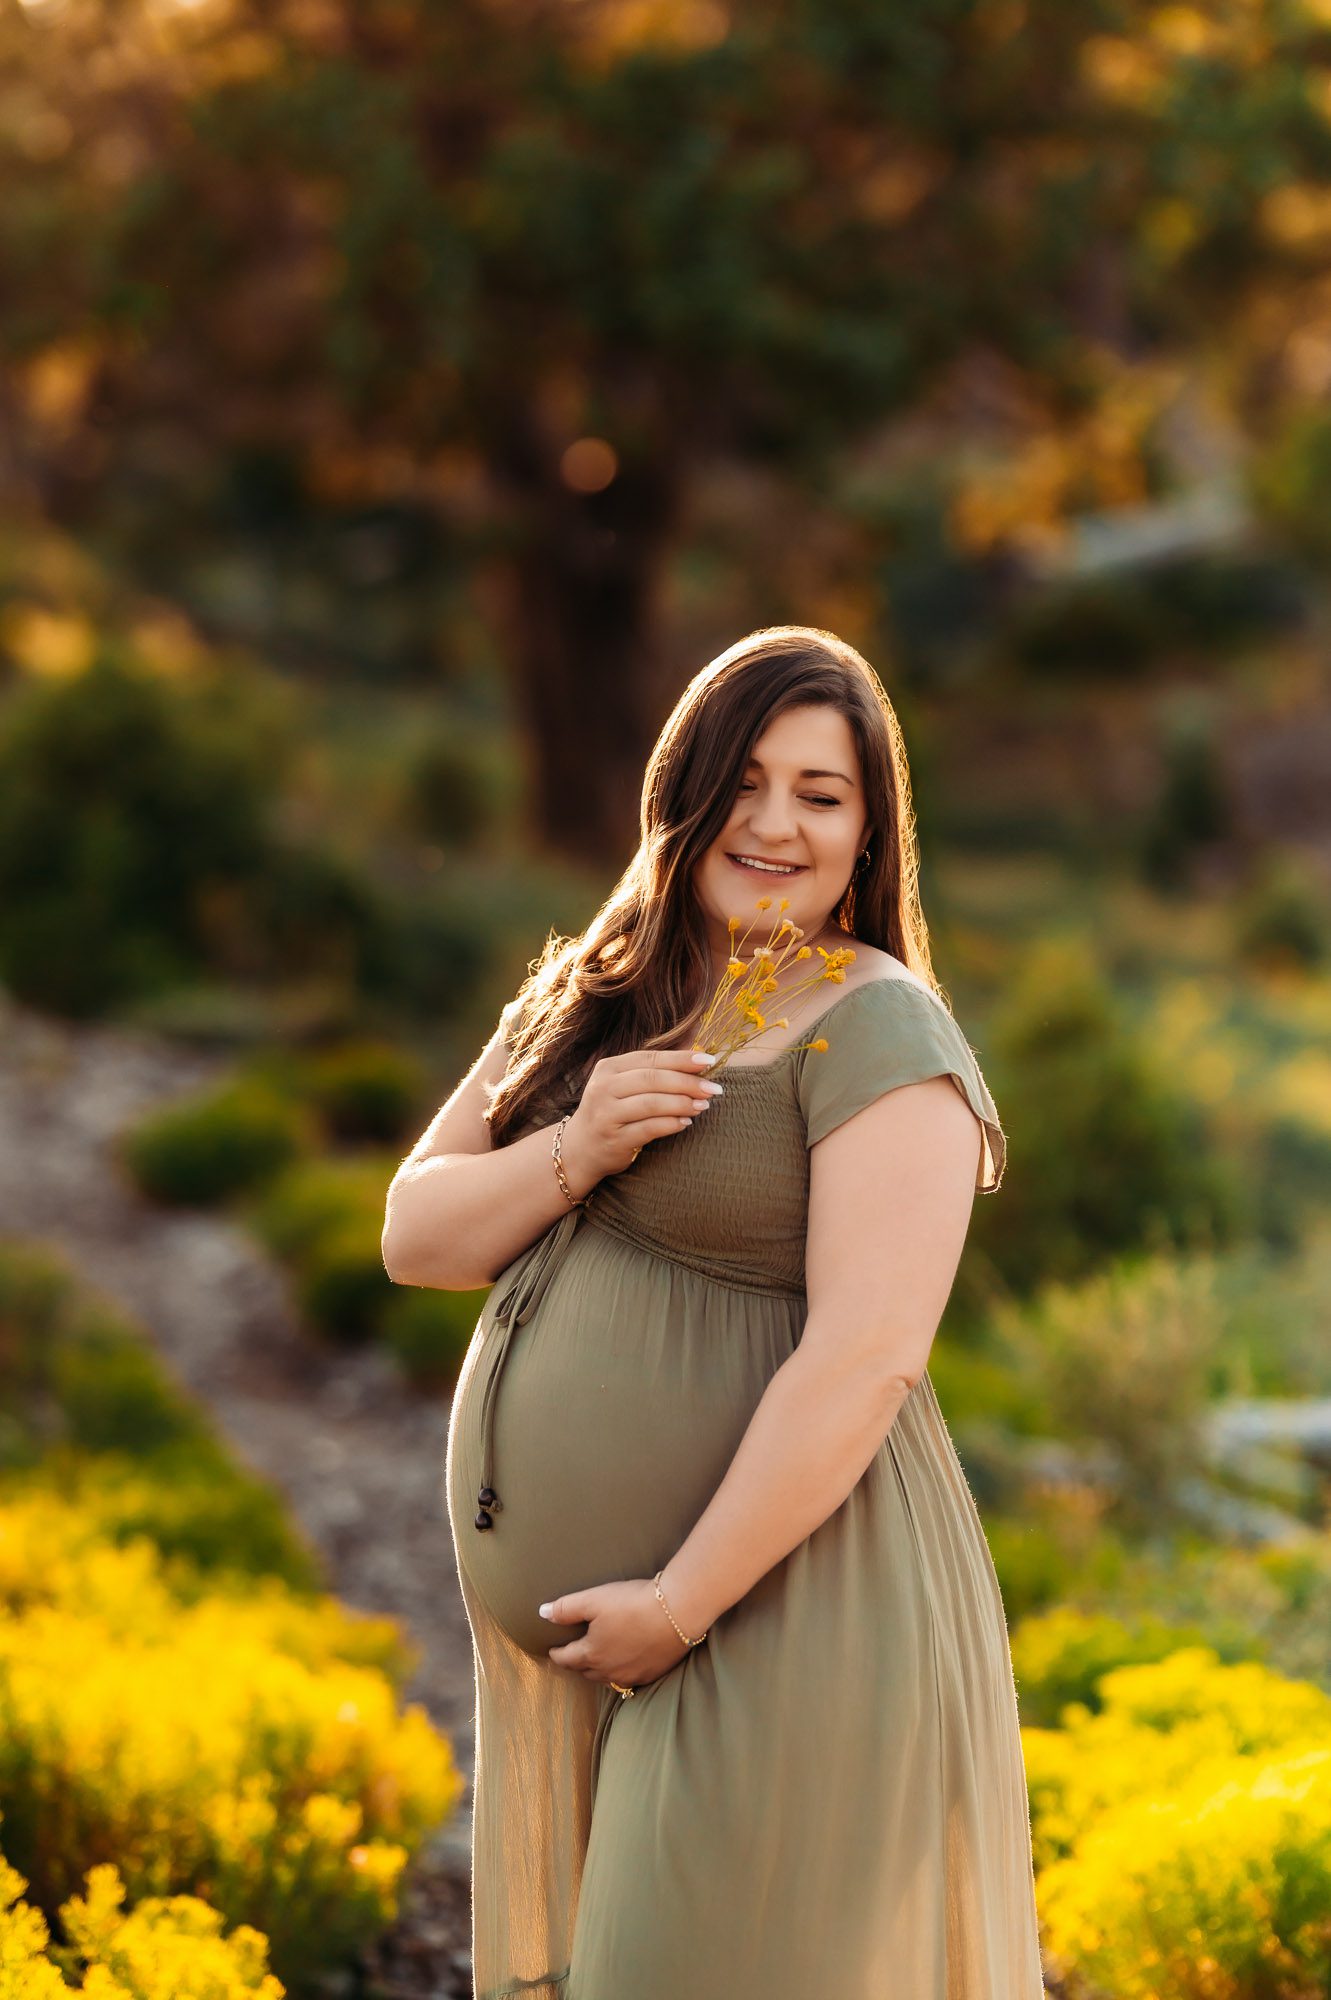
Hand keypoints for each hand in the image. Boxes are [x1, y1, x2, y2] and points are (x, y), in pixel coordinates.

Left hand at [539, 1578, 694, 1688]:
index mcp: (591, 1654)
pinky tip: (624, 1663)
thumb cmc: (633, 1603)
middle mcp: (609, 1671)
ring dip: (597, 1670)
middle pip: (585, 1671)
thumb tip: (542, 1613)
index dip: (556, 1654)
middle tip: (571, 1653)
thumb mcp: (594, 1599)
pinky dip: (620, 1672)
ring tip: (595, 1659)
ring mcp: (632, 1676)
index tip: (551, 1650)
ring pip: (606, 1678)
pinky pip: (629, 1679)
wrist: (678, 1612)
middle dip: (576, 1662)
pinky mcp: (651, 1674)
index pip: (566, 1659)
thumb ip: (566, 1608)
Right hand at [562, 1046, 721, 1183]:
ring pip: (651, 1103)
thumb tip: (697, 1055)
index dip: (682, 1058)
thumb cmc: (612, 1111)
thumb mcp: (623, 1084)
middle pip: (652, 1079)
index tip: (709, 1060)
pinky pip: (649, 1129)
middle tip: (713, 1088)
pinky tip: (686, 1122)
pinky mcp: (614, 1139)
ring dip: (682, 1103)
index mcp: (609, 1068)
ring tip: (703, 1105)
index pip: (650, 1058)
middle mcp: (603, 1088)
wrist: (580, 1149)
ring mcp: (606, 1114)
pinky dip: (671, 1124)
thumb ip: (654, 1070)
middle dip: (687, 1082)